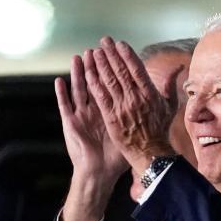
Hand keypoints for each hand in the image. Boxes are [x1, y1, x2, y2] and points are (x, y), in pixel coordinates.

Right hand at [57, 54, 130, 220]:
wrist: (101, 172)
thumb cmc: (117, 154)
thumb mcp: (132, 132)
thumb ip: (145, 114)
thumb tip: (161, 104)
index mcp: (109, 109)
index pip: (112, 83)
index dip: (114, 68)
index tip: (116, 51)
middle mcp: (94, 109)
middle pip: (95, 83)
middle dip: (97, 65)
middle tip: (96, 49)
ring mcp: (82, 115)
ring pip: (79, 90)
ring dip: (78, 74)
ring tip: (77, 58)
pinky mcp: (71, 124)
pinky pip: (65, 106)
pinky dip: (61, 94)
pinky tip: (59, 81)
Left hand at [84, 37, 180, 176]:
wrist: (150, 152)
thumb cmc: (160, 129)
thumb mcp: (170, 106)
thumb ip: (171, 85)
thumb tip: (179, 68)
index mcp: (150, 93)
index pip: (137, 69)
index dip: (127, 55)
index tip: (120, 44)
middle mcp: (136, 98)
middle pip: (121, 71)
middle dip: (111, 54)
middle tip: (104, 41)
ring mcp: (122, 108)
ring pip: (109, 81)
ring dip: (101, 65)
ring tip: (94, 52)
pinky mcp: (111, 117)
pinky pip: (101, 97)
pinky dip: (94, 84)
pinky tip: (88, 73)